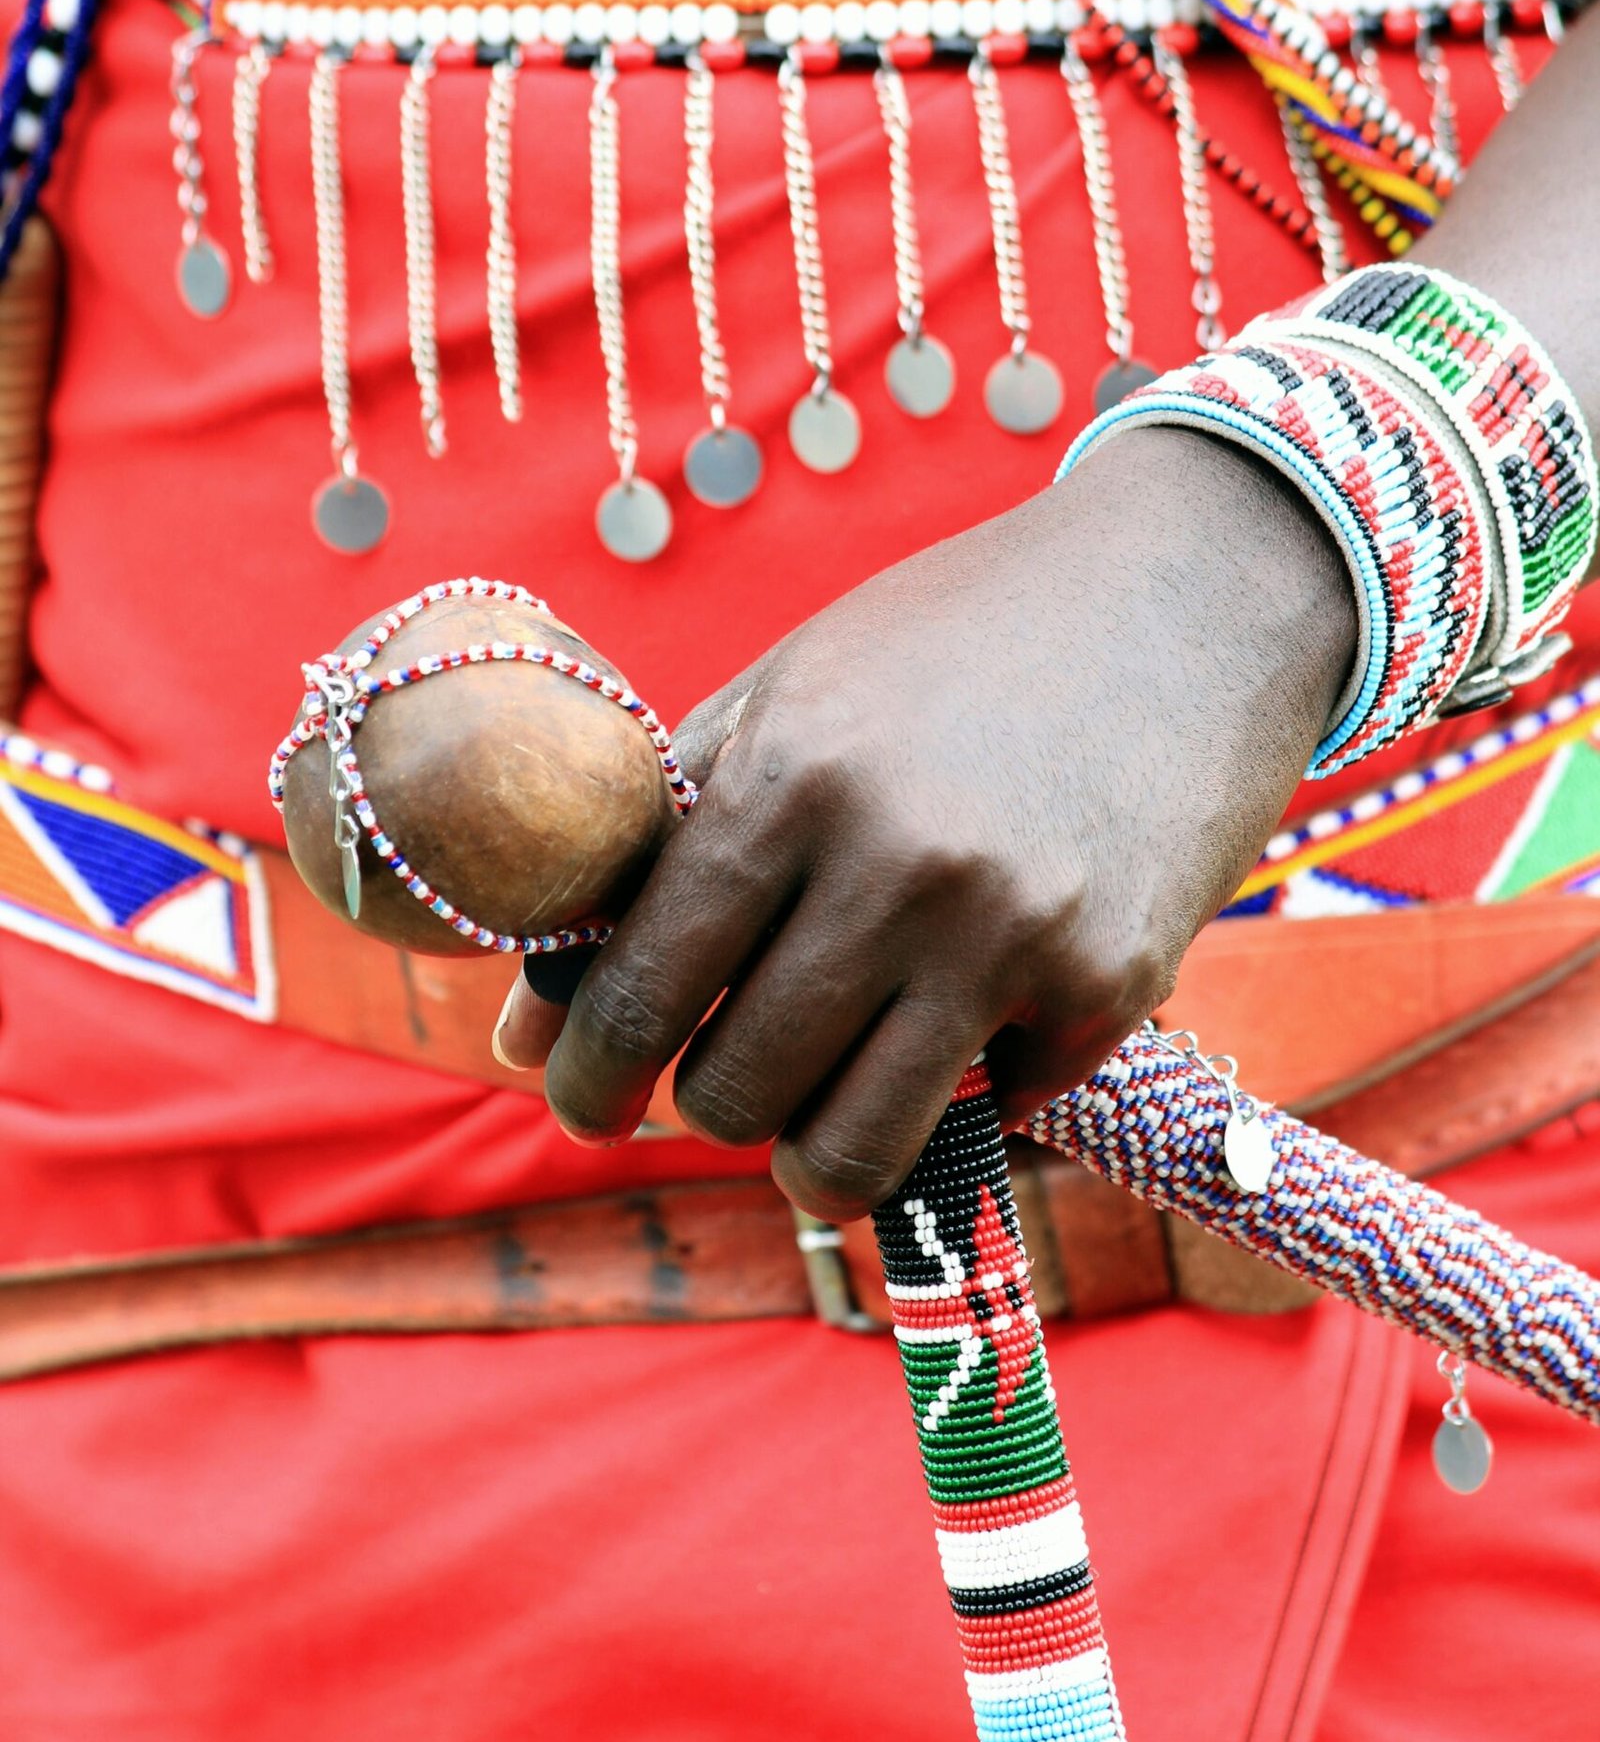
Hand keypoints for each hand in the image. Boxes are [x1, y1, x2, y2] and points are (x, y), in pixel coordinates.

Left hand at [497, 426, 1355, 1217]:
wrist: (1194, 588)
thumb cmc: (961, 636)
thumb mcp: (790, 689)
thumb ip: (660, 833)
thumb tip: (531, 1005)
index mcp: (791, 778)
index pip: (641, 991)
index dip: (586, 1076)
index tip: (580, 1106)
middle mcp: (896, 866)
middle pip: (737, 1092)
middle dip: (713, 1101)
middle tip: (729, 1073)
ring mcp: (1013, 936)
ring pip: (849, 1152)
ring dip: (812, 1153)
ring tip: (814, 1116)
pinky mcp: (1113, 987)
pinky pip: (991, 1115)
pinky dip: (963, 1090)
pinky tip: (971, 1019)